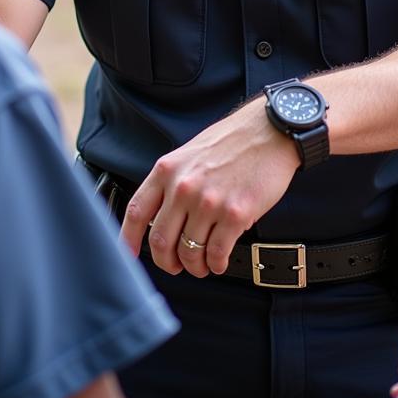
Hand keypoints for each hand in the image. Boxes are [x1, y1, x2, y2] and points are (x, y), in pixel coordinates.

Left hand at [120, 98, 299, 276]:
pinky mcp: (235, 214)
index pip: (137, 212)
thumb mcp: (189, 154)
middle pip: (160, 241)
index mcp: (168, 170)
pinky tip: (219, 261)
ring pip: (189, 252)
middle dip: (167, 262)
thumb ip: (171, 182)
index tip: (129, 255)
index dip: (128, 240)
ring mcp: (208, 202)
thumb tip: (160, 217)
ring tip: (203, 264)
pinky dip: (216, 264)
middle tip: (176, 265)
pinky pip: (217, 253)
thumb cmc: (232, 141)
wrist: (269, 131)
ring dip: (195, 266)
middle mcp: (183, 187)